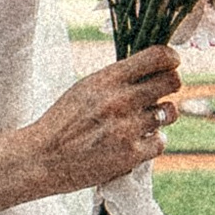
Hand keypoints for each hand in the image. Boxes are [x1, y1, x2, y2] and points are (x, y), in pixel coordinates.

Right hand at [29, 45, 183, 194]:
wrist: (42, 158)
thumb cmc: (63, 122)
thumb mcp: (85, 88)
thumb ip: (117, 78)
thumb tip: (152, 69)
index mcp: (108, 78)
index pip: (157, 56)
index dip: (171, 58)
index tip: (171, 63)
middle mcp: (121, 99)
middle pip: (172, 82)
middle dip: (169, 86)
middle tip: (157, 95)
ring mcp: (128, 127)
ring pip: (169, 113)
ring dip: (159, 117)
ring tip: (141, 123)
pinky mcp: (131, 154)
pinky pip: (161, 141)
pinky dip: (151, 143)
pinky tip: (134, 143)